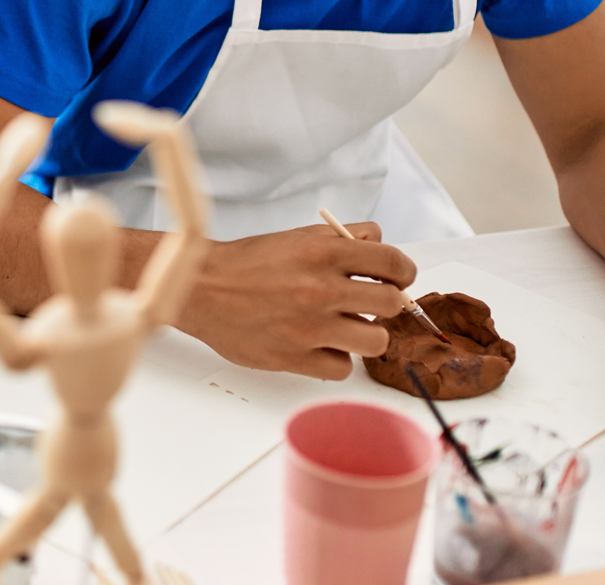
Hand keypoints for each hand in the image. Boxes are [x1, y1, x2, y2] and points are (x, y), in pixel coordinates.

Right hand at [173, 221, 415, 378]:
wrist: (201, 288)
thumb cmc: (249, 263)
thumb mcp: (297, 237)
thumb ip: (343, 239)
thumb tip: (380, 246)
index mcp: (323, 252)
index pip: (393, 262)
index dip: (403, 271)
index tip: (397, 278)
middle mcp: (321, 289)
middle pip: (392, 303)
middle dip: (388, 302)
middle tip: (371, 302)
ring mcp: (310, 327)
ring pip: (375, 341)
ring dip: (365, 334)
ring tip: (346, 327)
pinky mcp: (295, 358)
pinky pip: (343, 368)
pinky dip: (336, 358)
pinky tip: (320, 345)